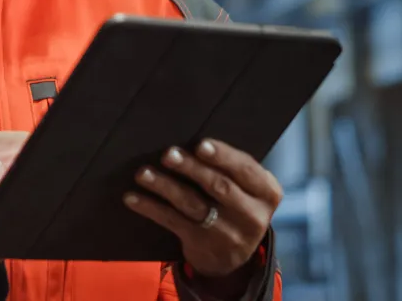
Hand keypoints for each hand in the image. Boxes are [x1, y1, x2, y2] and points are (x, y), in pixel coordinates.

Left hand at [124, 139, 282, 278]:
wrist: (233, 259)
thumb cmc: (236, 207)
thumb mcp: (249, 191)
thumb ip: (233, 170)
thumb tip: (192, 142)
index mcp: (267, 193)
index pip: (246, 170)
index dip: (223, 156)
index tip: (200, 144)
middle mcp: (252, 215)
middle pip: (219, 186)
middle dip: (191, 168)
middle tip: (169, 154)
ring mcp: (227, 233)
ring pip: (192, 204)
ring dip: (165, 186)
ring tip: (143, 173)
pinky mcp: (202, 244)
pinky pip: (173, 222)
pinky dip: (151, 208)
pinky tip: (133, 197)